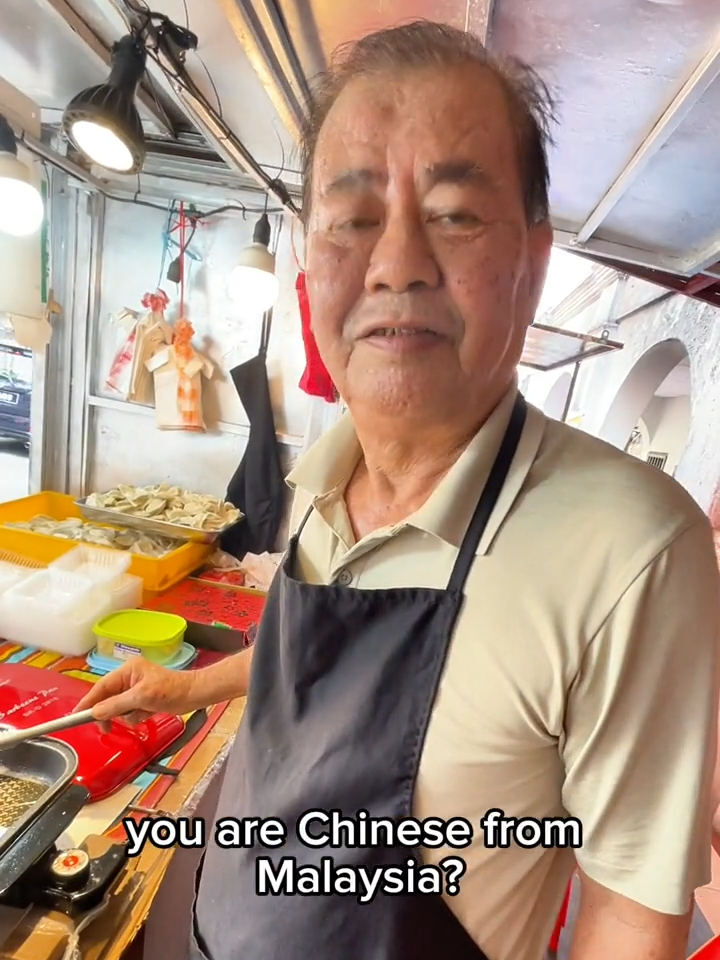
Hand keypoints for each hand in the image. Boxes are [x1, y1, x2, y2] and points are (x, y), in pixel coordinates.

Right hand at [74, 658, 197, 724]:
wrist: (193, 695)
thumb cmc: (170, 690)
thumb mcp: (141, 697)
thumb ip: (116, 705)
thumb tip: (95, 713)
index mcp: (127, 670)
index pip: (101, 687)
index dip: (88, 701)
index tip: (75, 715)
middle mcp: (130, 678)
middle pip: (108, 698)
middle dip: (110, 713)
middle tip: (106, 728)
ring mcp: (136, 689)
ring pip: (118, 708)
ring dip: (126, 715)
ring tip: (140, 714)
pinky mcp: (144, 700)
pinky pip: (130, 713)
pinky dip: (136, 717)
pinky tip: (147, 715)